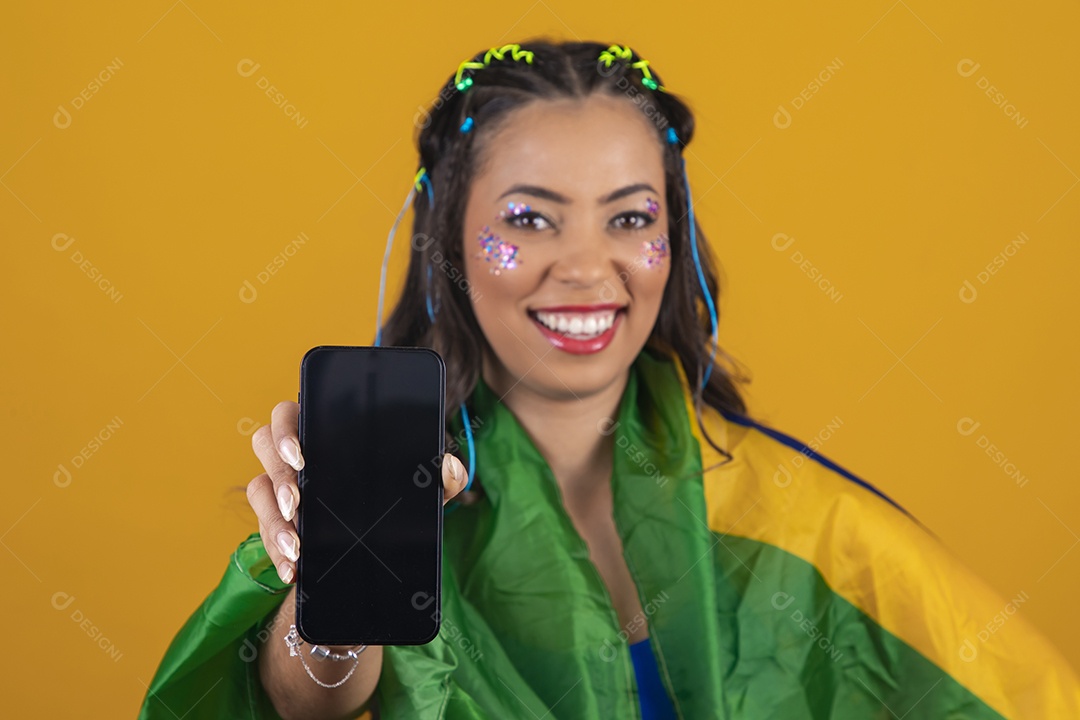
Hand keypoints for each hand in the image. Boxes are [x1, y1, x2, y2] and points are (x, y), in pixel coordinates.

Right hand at [246, 400, 468, 584]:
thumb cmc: (396, 497)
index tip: (300, 456)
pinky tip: (292, 570)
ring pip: (258, 491)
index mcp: (325, 430)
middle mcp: (295, 453)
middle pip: (263, 446)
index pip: (290, 414)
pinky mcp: (276, 520)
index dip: (286, 431)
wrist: (381, 544)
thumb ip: (442, 477)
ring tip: (297, 548)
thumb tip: (449, 466)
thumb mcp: (422, 489)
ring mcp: (280, 486)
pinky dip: (275, 552)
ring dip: (273, 521)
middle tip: (295, 504)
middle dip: (277, 477)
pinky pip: (263, 530)